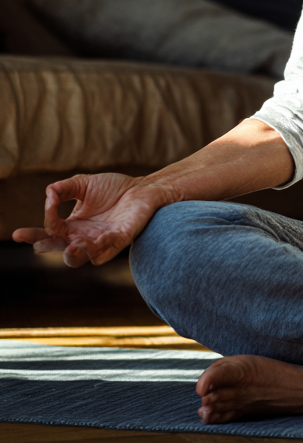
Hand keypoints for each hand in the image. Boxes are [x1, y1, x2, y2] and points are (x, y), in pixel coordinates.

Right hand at [12, 172, 170, 267]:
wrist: (143, 187)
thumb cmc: (114, 188)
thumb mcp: (83, 184)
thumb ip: (63, 189)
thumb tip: (48, 194)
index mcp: (72, 226)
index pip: (48, 233)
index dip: (33, 235)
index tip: (19, 233)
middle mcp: (83, 237)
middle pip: (59, 249)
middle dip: (48, 247)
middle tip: (40, 243)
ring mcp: (100, 242)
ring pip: (80, 258)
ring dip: (72, 254)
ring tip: (70, 246)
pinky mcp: (119, 240)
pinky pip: (106, 249)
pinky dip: (99, 245)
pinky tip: (94, 239)